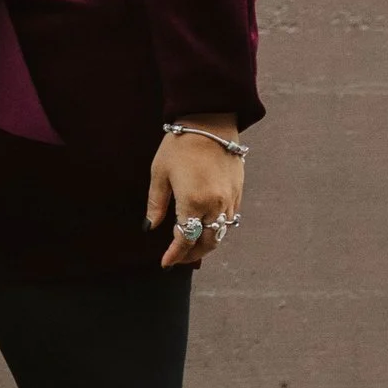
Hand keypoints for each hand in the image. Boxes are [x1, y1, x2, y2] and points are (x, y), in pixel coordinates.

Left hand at [148, 118, 244, 267]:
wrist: (210, 125)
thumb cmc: (179, 147)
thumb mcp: (159, 174)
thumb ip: (155, 204)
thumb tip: (150, 227)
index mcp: (193, 202)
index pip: (185, 239)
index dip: (175, 255)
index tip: (165, 263)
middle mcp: (215, 206)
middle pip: (207, 242)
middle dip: (192, 255)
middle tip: (177, 259)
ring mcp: (230, 201)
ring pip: (221, 234)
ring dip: (206, 244)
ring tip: (190, 248)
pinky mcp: (238, 194)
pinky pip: (230, 221)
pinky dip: (218, 231)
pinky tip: (206, 229)